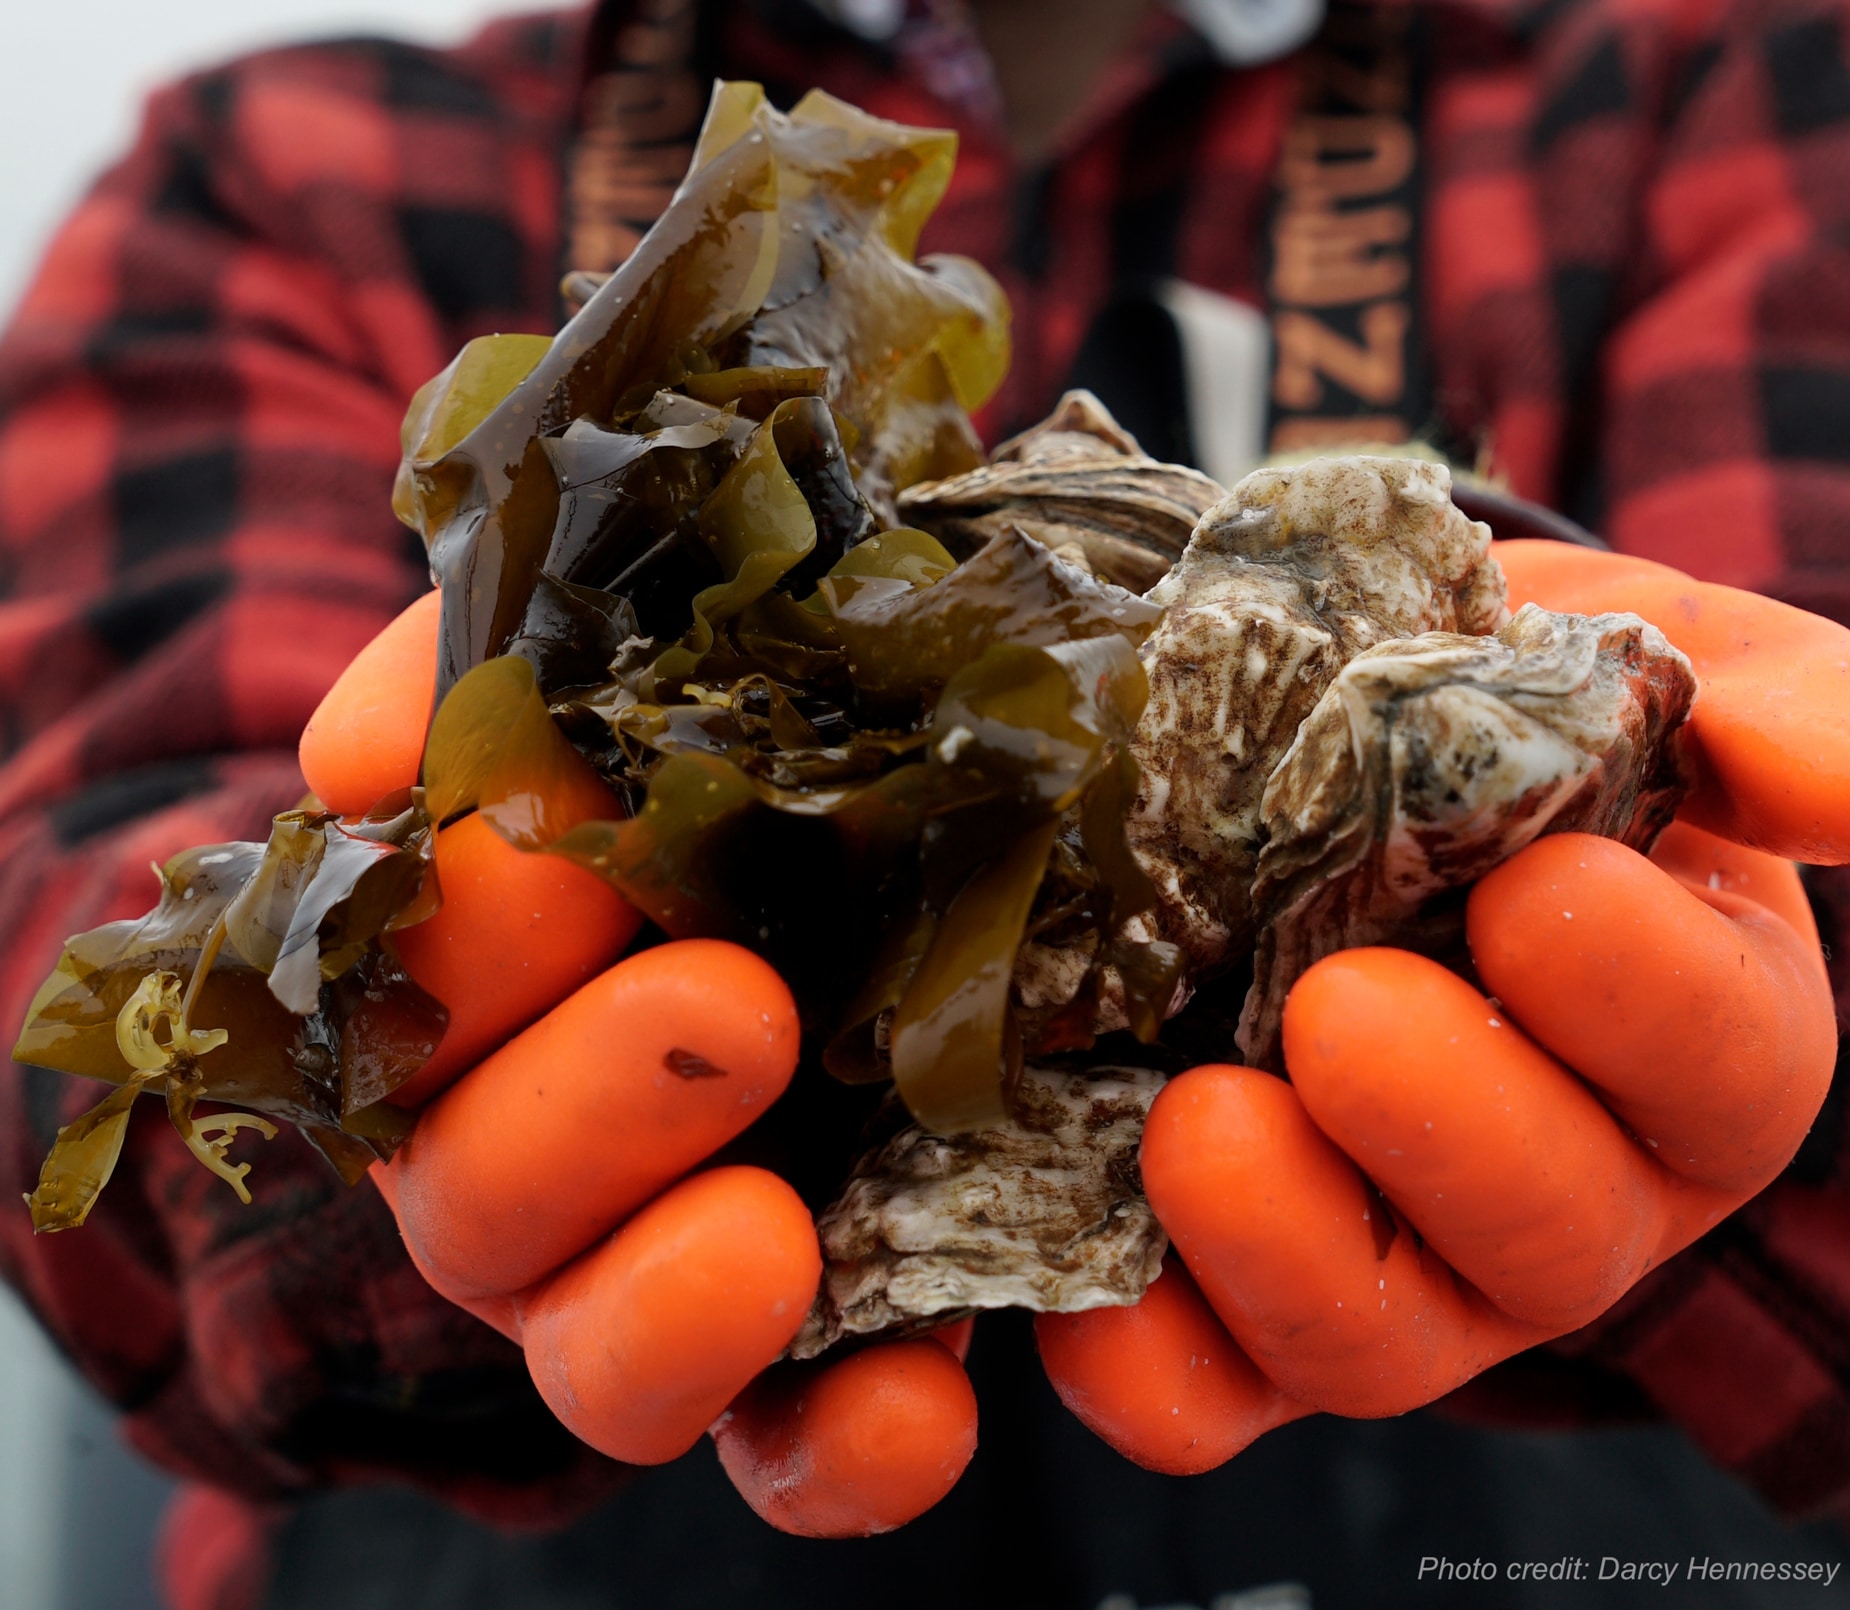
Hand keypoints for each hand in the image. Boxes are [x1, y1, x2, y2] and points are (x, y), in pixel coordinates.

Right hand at [301, 591, 977, 1533]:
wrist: (954, 783)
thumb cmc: (773, 706)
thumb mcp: (647, 639)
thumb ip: (487, 671)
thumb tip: (364, 760)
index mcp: (477, 983)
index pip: (405, 990)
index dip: (454, 936)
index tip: (550, 840)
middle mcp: (541, 1143)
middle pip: (483, 1192)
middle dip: (582, 1106)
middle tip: (732, 1007)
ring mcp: (667, 1262)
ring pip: (597, 1353)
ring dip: (660, 1305)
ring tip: (773, 1234)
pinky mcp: (816, 1358)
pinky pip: (796, 1455)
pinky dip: (842, 1453)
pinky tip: (921, 1409)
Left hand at [1037, 540, 1849, 1473]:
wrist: (1335, 758)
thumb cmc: (1521, 718)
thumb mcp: (1662, 667)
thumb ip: (1780, 713)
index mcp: (1699, 1049)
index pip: (1724, 1063)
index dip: (1644, 998)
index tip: (1537, 887)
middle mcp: (1565, 1192)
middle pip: (1551, 1233)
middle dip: (1453, 1130)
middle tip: (1340, 1005)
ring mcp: (1402, 1268)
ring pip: (1376, 1341)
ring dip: (1285, 1252)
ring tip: (1197, 1123)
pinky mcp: (1242, 1306)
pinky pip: (1206, 1394)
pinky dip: (1144, 1366)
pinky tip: (1081, 1295)